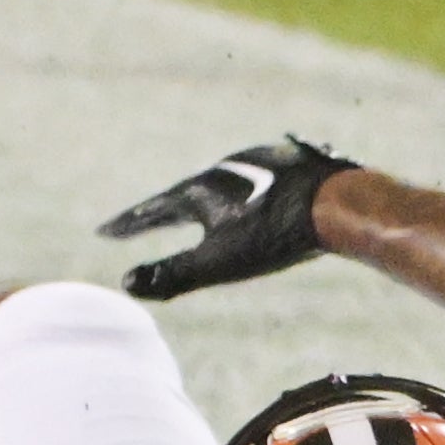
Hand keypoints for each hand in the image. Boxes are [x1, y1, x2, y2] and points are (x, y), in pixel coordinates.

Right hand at [100, 137, 359, 300]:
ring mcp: (262, 159)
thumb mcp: (220, 262)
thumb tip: (126, 284)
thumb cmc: (276, 236)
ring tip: (198, 204)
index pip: (154, 212)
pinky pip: (262, 174)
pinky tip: (260, 189)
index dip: (130, 225)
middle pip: (187, 192)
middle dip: (165, 208)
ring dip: (207, 194)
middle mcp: (227, 167)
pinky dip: (250, 187)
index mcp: (202, 189)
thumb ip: (174, 274)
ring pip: (226, 180)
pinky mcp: (295, 160)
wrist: (339, 202)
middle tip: (145, 219)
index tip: (105, 232)